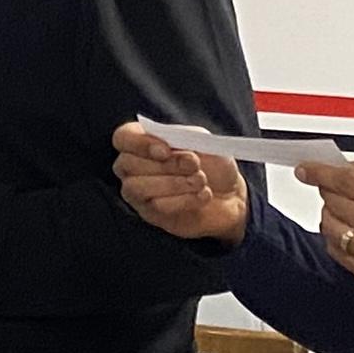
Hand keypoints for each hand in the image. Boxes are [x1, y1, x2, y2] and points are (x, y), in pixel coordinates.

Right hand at [113, 122, 248, 246]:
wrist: (231, 194)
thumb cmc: (211, 163)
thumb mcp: (200, 140)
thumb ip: (181, 138)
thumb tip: (168, 148)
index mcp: (142, 142)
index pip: (123, 138)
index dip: (140, 144)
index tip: (166, 150)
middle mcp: (133, 167)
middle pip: (128, 163)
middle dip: (166, 164)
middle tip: (195, 164)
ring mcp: (139, 193)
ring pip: (138, 187)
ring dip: (174, 183)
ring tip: (201, 180)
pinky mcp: (152, 214)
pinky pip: (158, 206)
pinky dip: (185, 199)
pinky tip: (203, 195)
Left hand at [299, 160, 353, 296]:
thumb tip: (341, 167)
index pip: (350, 182)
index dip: (321, 173)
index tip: (306, 169)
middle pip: (338, 205)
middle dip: (328, 192)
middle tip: (331, 188)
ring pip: (335, 232)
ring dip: (330, 217)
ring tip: (342, 211)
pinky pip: (341, 257)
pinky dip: (336, 241)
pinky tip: (347, 233)